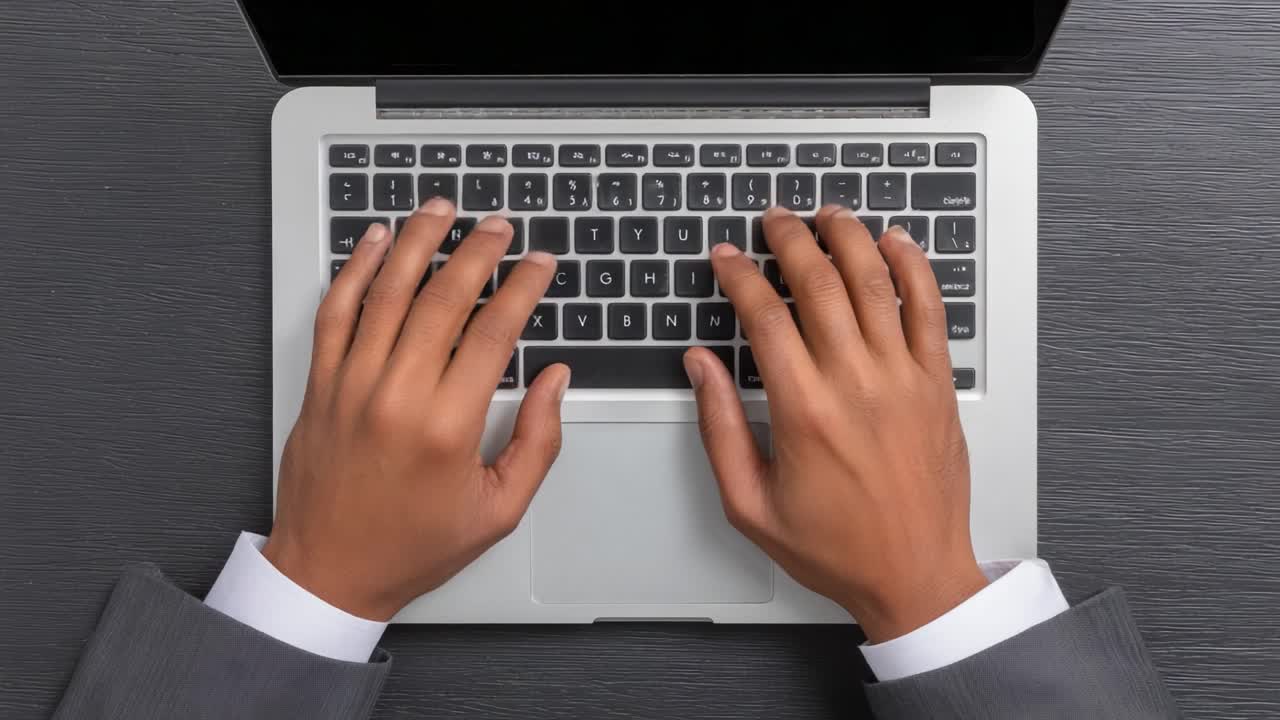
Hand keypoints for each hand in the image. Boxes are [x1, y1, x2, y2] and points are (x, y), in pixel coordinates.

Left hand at [265, 198, 569, 620]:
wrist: (328, 572)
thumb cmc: (412, 546)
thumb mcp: (498, 510)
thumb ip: (538, 441)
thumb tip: (556, 380)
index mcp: (448, 428)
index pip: (494, 331)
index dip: (523, 287)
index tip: (539, 263)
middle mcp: (397, 396)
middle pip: (443, 298)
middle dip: (478, 251)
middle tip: (499, 225)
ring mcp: (351, 385)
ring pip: (386, 291)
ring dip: (417, 242)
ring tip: (441, 210)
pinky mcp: (320, 385)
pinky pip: (336, 312)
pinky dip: (354, 269)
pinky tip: (373, 241)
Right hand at [683, 205, 986, 642]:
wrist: (915, 576)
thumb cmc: (836, 548)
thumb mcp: (749, 503)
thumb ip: (720, 427)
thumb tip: (701, 366)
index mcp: (804, 411)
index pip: (764, 315)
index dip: (738, 275)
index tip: (725, 259)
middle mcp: (856, 384)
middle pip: (819, 283)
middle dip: (788, 240)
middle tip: (772, 222)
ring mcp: (903, 379)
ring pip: (875, 281)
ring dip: (848, 237)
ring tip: (827, 216)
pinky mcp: (937, 384)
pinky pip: (929, 308)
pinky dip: (913, 267)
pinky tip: (895, 243)